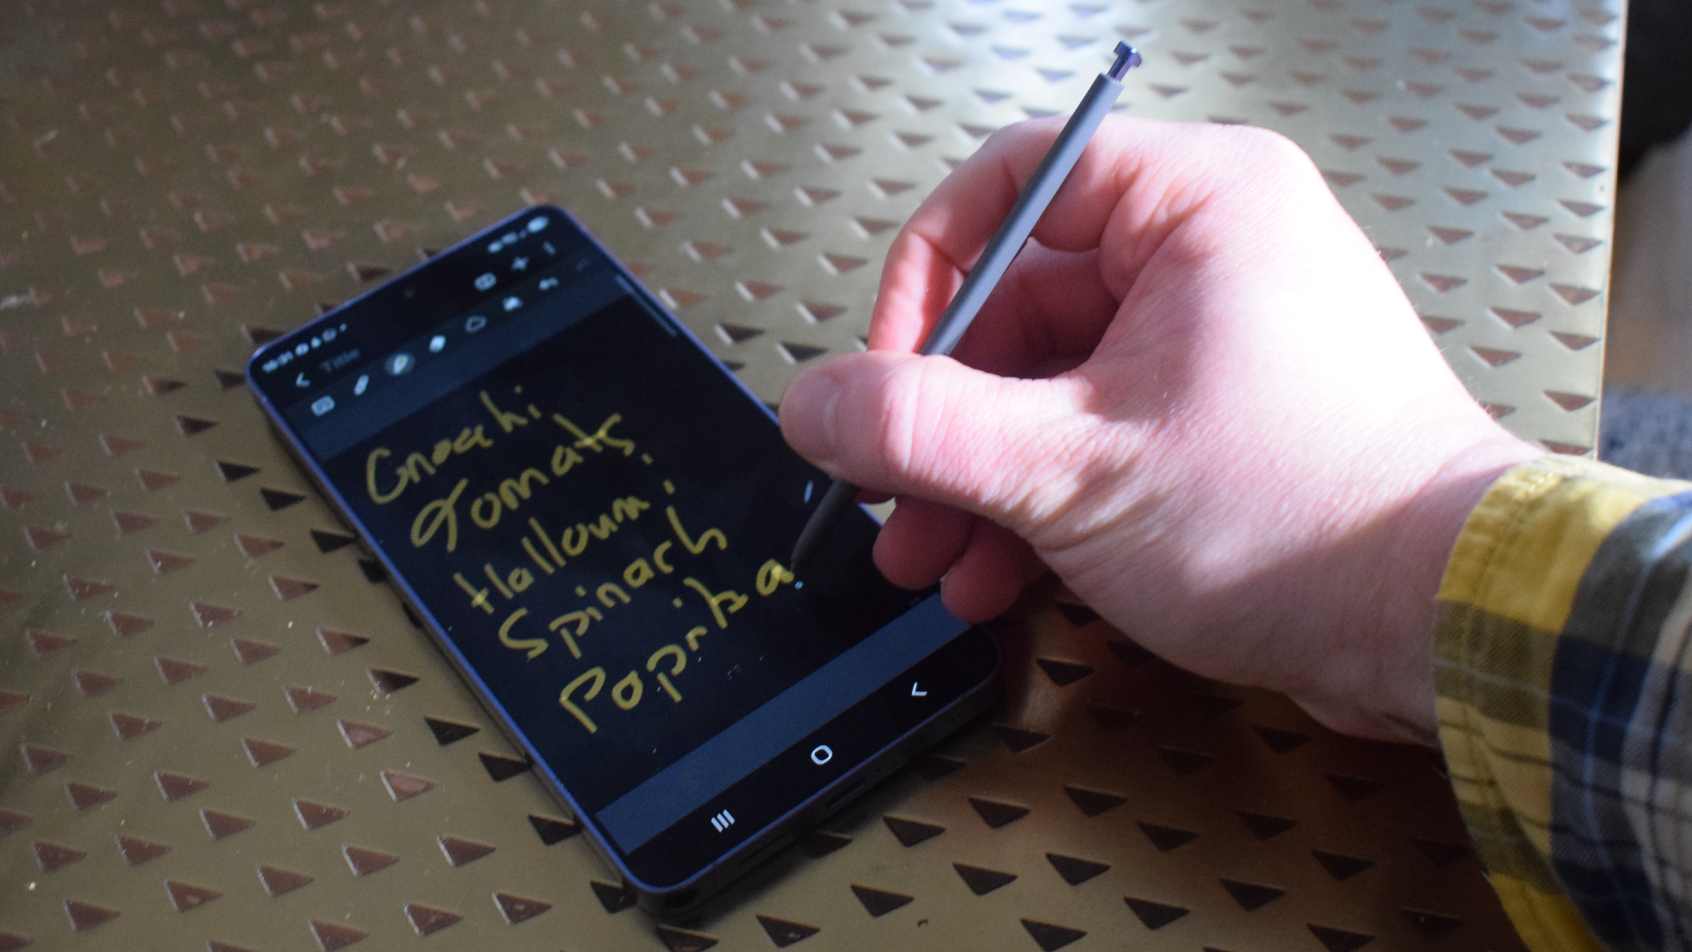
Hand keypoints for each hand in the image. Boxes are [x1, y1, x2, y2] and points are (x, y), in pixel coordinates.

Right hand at [780, 117, 1539, 742]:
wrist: (1440, 625)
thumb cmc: (1305, 518)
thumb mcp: (1073, 469)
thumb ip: (923, 428)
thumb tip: (814, 404)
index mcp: (1195, 201)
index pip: (1011, 182)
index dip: (925, 275)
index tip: (884, 369)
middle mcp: (1209, 251)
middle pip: (1017, 301)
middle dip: (941, 417)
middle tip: (890, 492)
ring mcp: (1214, 337)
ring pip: (1049, 382)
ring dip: (978, 476)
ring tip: (935, 557)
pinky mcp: (1218, 416)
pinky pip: (1095, 431)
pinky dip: (1039, 500)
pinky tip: (999, 574)